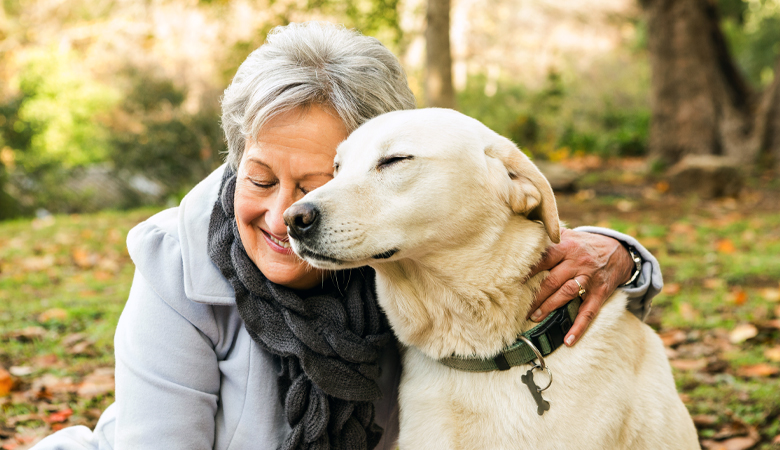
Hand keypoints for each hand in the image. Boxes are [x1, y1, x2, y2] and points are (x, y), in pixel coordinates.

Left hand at [525, 229, 633, 345]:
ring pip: (567, 293)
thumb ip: (548, 237)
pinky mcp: (600, 293)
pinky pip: (589, 312)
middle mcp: (577, 262)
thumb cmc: (584, 245)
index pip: (543, 258)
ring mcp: (589, 278)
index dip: (528, 270)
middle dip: (535, 295)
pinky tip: (569, 340)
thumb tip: (521, 235)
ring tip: (534, 317)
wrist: (618, 251)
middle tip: (518, 307)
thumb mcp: (568, 235)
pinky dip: (579, 327)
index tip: (511, 280)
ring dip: (549, 307)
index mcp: (566, 247)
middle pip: (552, 280)